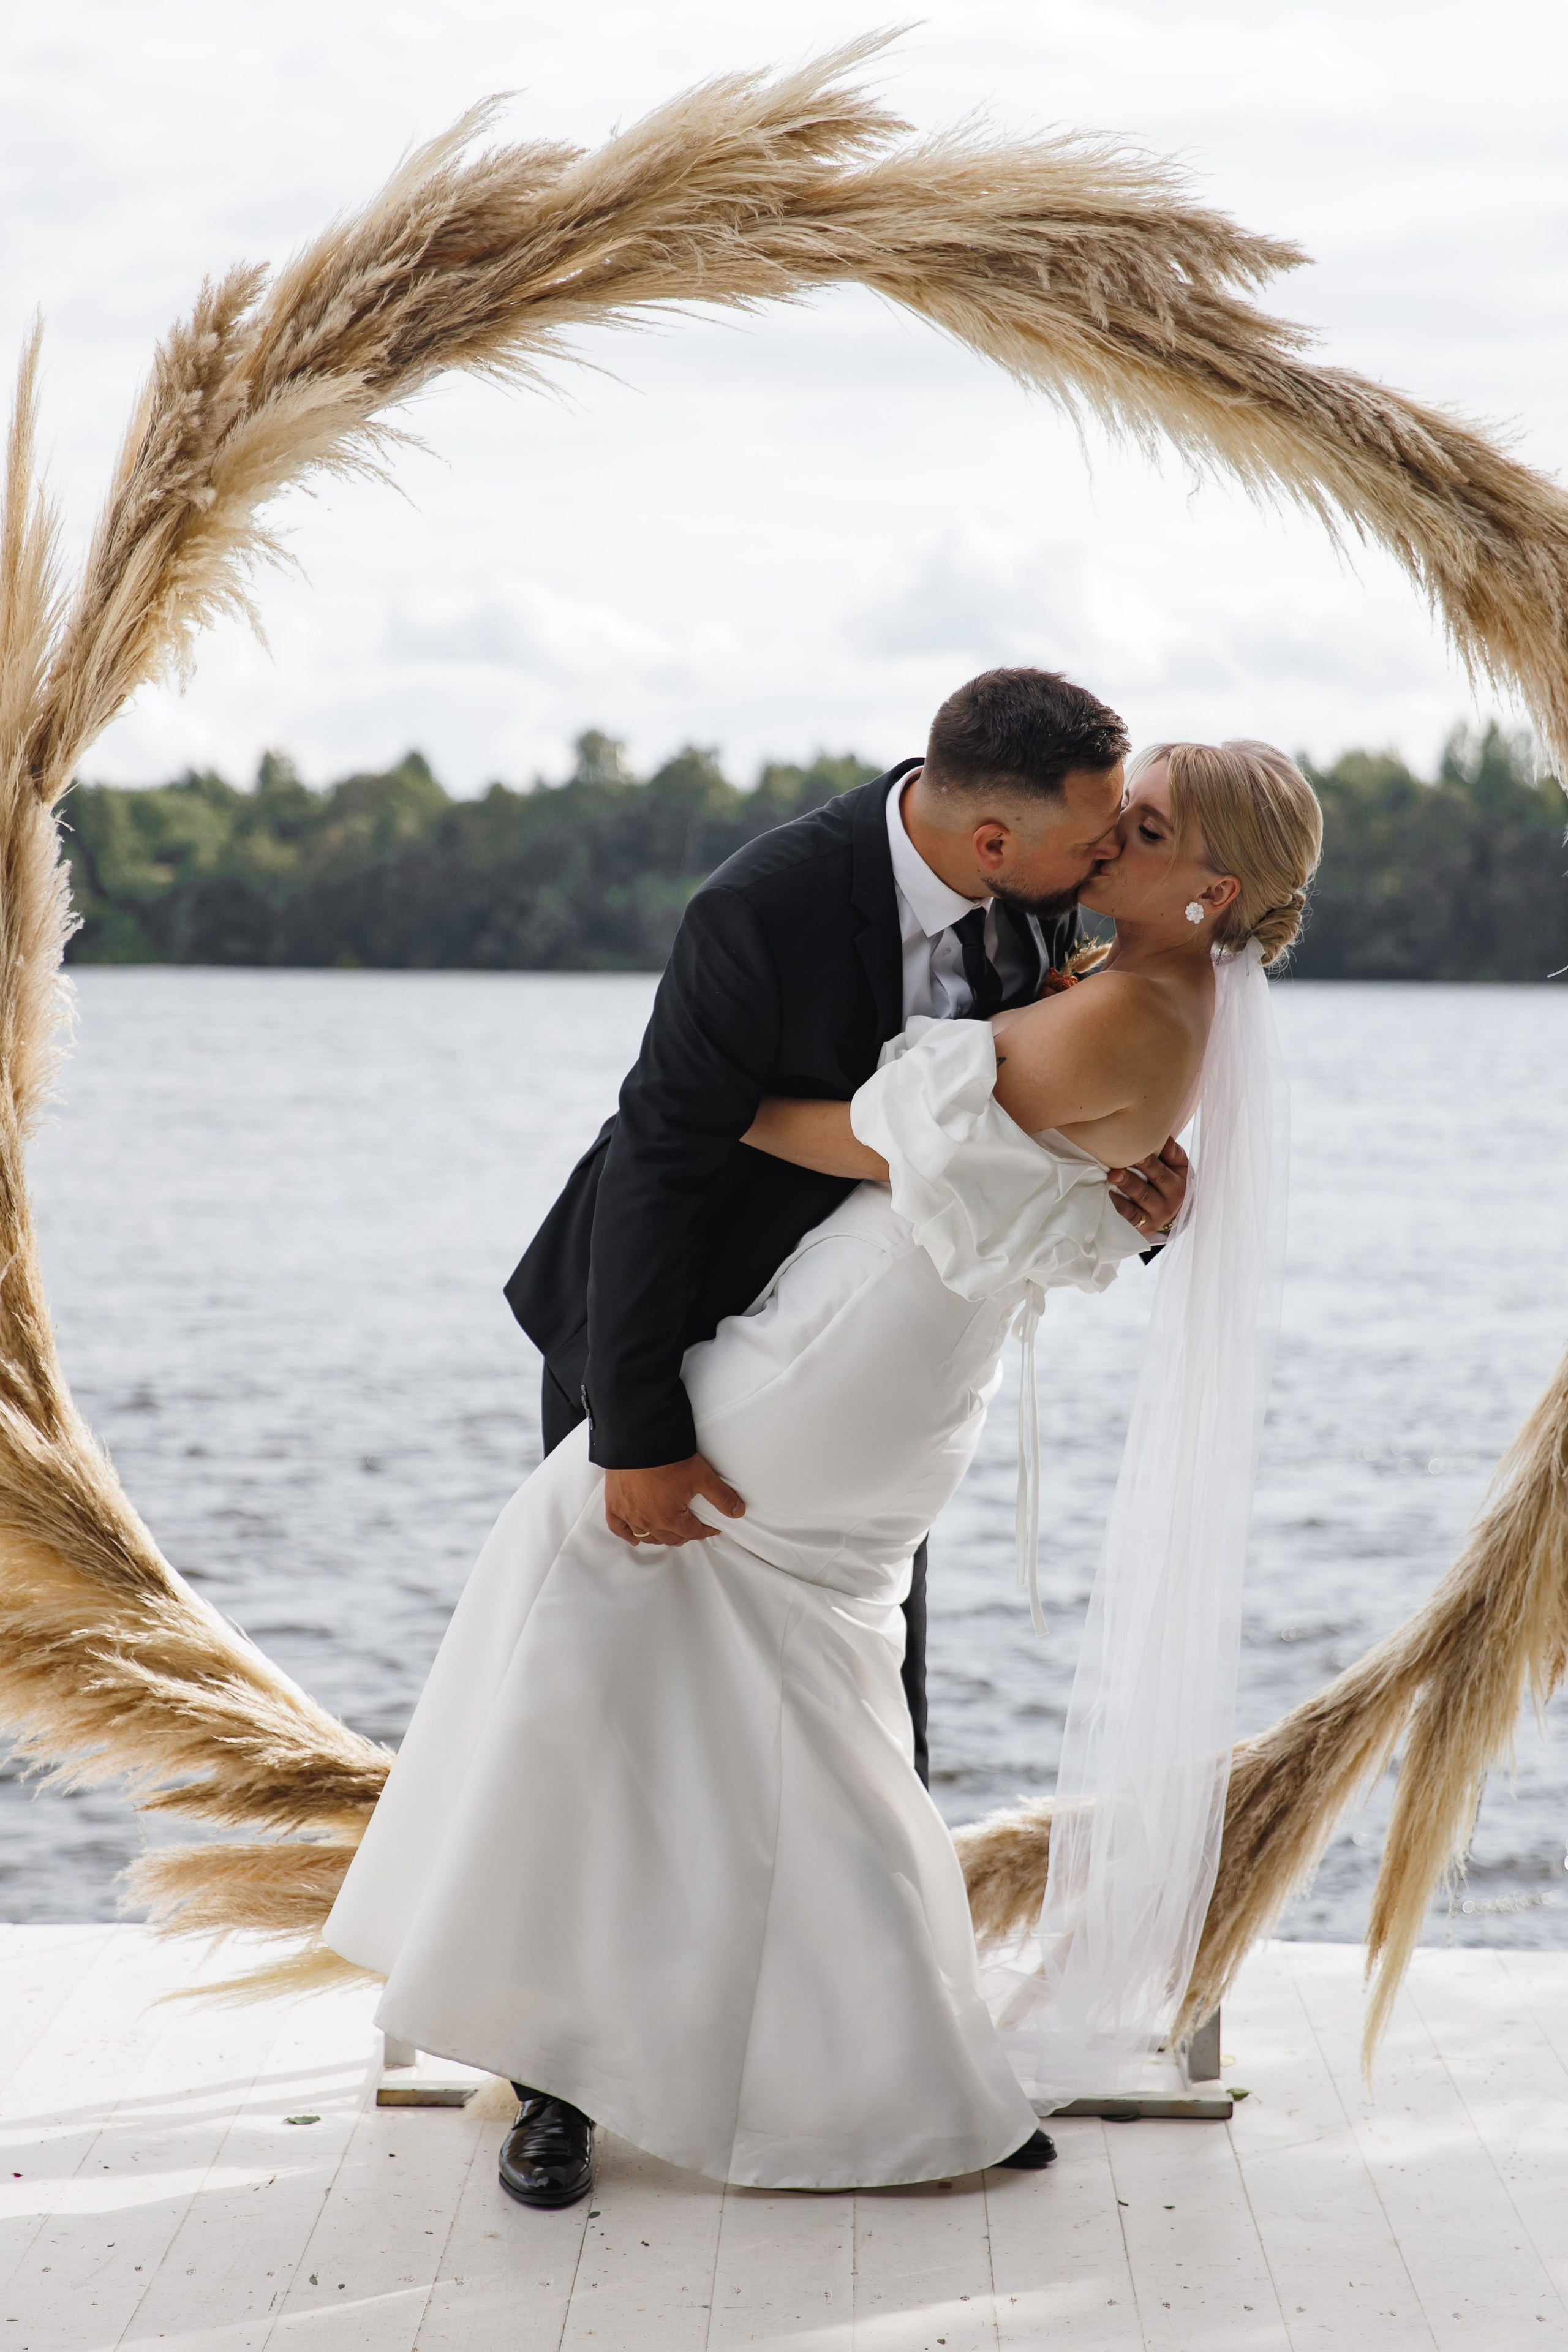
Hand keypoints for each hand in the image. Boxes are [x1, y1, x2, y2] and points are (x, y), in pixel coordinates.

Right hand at [603, 1454, 745, 1547]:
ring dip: (658, 1537)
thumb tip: (738, 1512)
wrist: (638, 1440)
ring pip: (646, 1535)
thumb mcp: (702, 1476)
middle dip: (684, 1535)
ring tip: (668, 1532)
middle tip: (693, 1529)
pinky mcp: (614, 1504)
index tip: (711, 1528)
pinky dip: (626, 1534)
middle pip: (669, 1538)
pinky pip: (617, 1527)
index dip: (705, 1531)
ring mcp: (629, 1514)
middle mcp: (648, 1521)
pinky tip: (634, 1537)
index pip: (692, 1533)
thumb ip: (721, 1496)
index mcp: (670, 1518)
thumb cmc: (668, 1458)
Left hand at [1108, 1136, 1188, 1240]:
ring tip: (1112, 1177)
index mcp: (1179, 1186)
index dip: (1147, 1163)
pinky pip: (1130, 1217)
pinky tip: (1109, 1194)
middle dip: (1130, 1178)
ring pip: (1137, 1204)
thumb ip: (1172, 1152)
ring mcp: (1156, 1217)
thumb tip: (1164, 1137)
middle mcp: (1169, 1204)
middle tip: (1116, 1168)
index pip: (1160, 1174)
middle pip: (1146, 1190)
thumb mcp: (1178, 1167)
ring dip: (1124, 1189)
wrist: (1175, 1209)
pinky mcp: (1144, 1227)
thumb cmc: (1171, 1180)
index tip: (1133, 1152)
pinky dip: (1119, 1206)